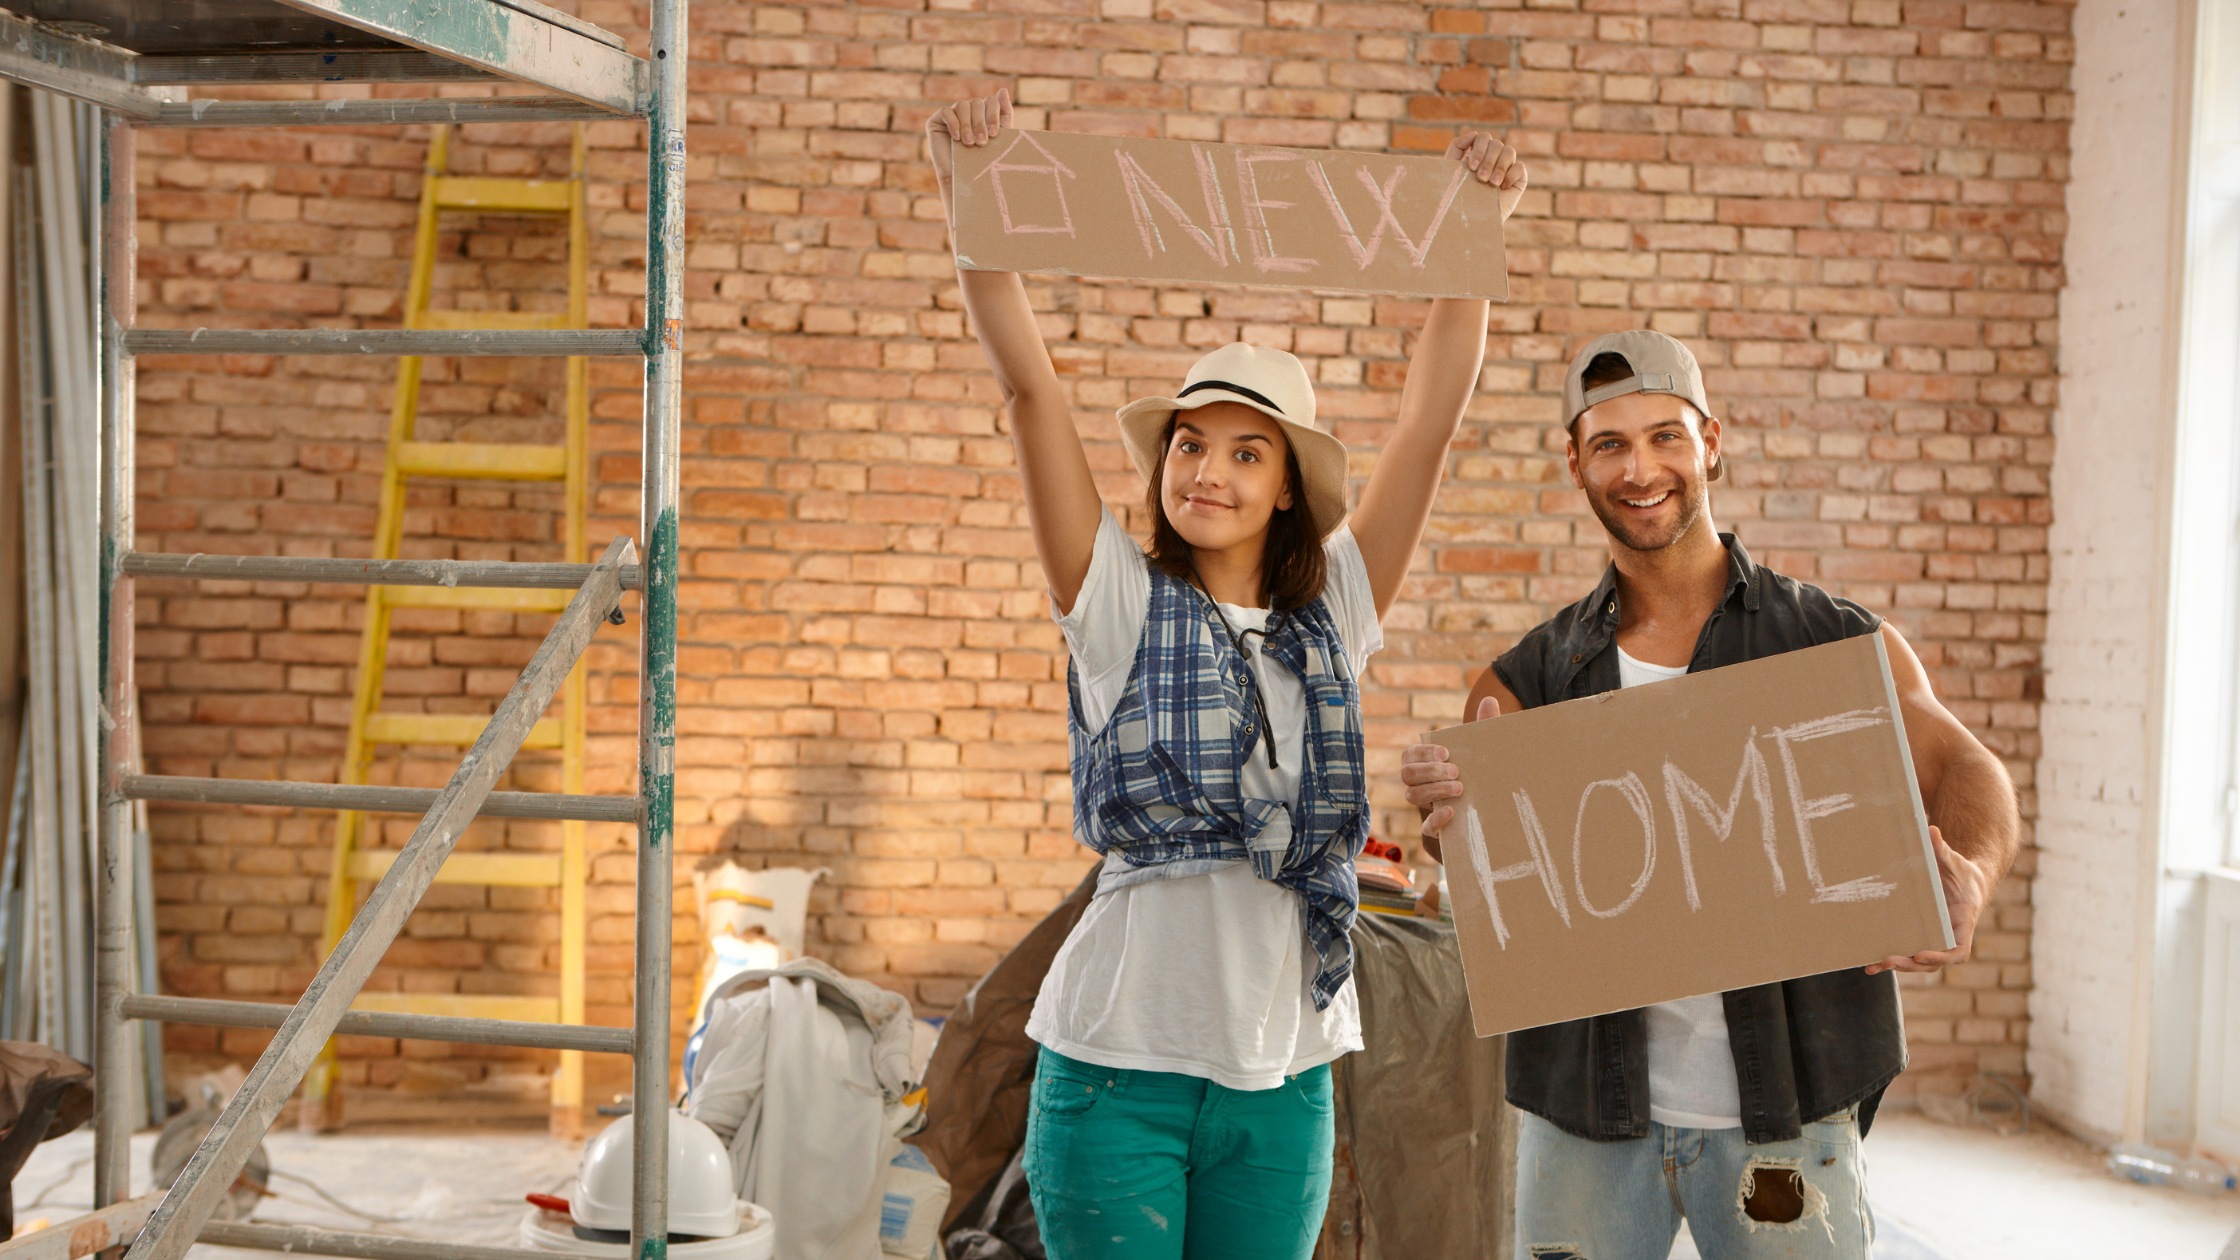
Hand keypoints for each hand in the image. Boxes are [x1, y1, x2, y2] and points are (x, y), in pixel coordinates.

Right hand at [927, 89, 1012, 205]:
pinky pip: (946, 111)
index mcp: (984, 113)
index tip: (994, 134)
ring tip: (969, 144)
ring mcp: (952, 115)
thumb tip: (1003, 90)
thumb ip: (1003, 114)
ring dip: (968, 125)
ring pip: (963, 105)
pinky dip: (953, 123)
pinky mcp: (936, 121)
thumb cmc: (982, 162)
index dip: (993, 115)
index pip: (991, 101)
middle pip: (977, 103)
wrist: (962, 180)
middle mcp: (968, 112)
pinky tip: (956, 138)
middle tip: (982, 142)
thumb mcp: (998, 138)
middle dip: (981, 123)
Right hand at [1402, 695, 1499, 861]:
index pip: (1410, 754)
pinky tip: (1451, 811)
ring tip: (1459, 788)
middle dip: (1430, 771)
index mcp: (1425, 764)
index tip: (1446, 752)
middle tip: (1456, 771)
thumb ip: (1484, 726)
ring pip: (1412, 796)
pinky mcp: (1436, 829)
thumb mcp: (1483, 752)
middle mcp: (1419, 784)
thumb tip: (1489, 700)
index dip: (1424, 753)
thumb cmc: (1480, 775)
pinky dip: (1435, 819)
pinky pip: (1426, 827)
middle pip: (1407, 774)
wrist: (1489, 814)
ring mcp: (1424, 807)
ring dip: (1434, 790)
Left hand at [1446, 130, 1527, 222]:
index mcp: (1477, 154)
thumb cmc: (1458, 199)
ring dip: (1499, 166)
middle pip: (1495, 143)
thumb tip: (1473, 134)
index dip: (1478, 148)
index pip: (1482, 138)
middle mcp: (1493, 158)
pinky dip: (1511, 174)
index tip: (1470, 166)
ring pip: (1509, 151)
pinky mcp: (1519, 179)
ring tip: (1491, 184)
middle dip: (1487, 160)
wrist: (1470, 224)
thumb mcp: (1452, 172)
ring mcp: (1507, 167)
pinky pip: (1520, 167)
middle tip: (1480, 178)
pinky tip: (1501, 188)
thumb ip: (1457, 148)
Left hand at [1864, 826, 1991, 975]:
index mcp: (1964, 922)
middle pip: (1934, 962)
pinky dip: (1893, 960)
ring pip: (1921, 963)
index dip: (1941, 956)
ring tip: (1873, 965)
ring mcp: (1937, 939)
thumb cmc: (1962, 872)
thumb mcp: (1954, 861)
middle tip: (1887, 960)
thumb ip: (1942, 850)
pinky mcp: (1924, 937)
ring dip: (1899, 967)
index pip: (1958, 950)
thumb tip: (1931, 831)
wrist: (1966, 882)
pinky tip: (1871, 963)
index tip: (1921, 955)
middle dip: (1911, 964)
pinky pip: (1911, 953)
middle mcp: (1951, 936)